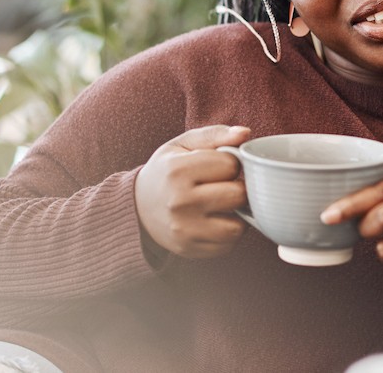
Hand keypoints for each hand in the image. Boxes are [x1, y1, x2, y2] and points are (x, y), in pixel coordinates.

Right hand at [134, 125, 250, 258]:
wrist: (137, 207)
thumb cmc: (167, 170)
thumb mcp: (183, 145)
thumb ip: (215, 134)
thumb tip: (245, 133)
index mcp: (177, 170)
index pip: (231, 165)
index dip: (229, 164)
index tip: (217, 167)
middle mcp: (179, 202)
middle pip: (238, 195)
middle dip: (237, 188)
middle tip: (223, 186)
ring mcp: (183, 229)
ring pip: (237, 226)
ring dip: (237, 215)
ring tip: (223, 206)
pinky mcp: (188, 249)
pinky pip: (227, 246)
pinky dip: (227, 234)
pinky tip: (214, 221)